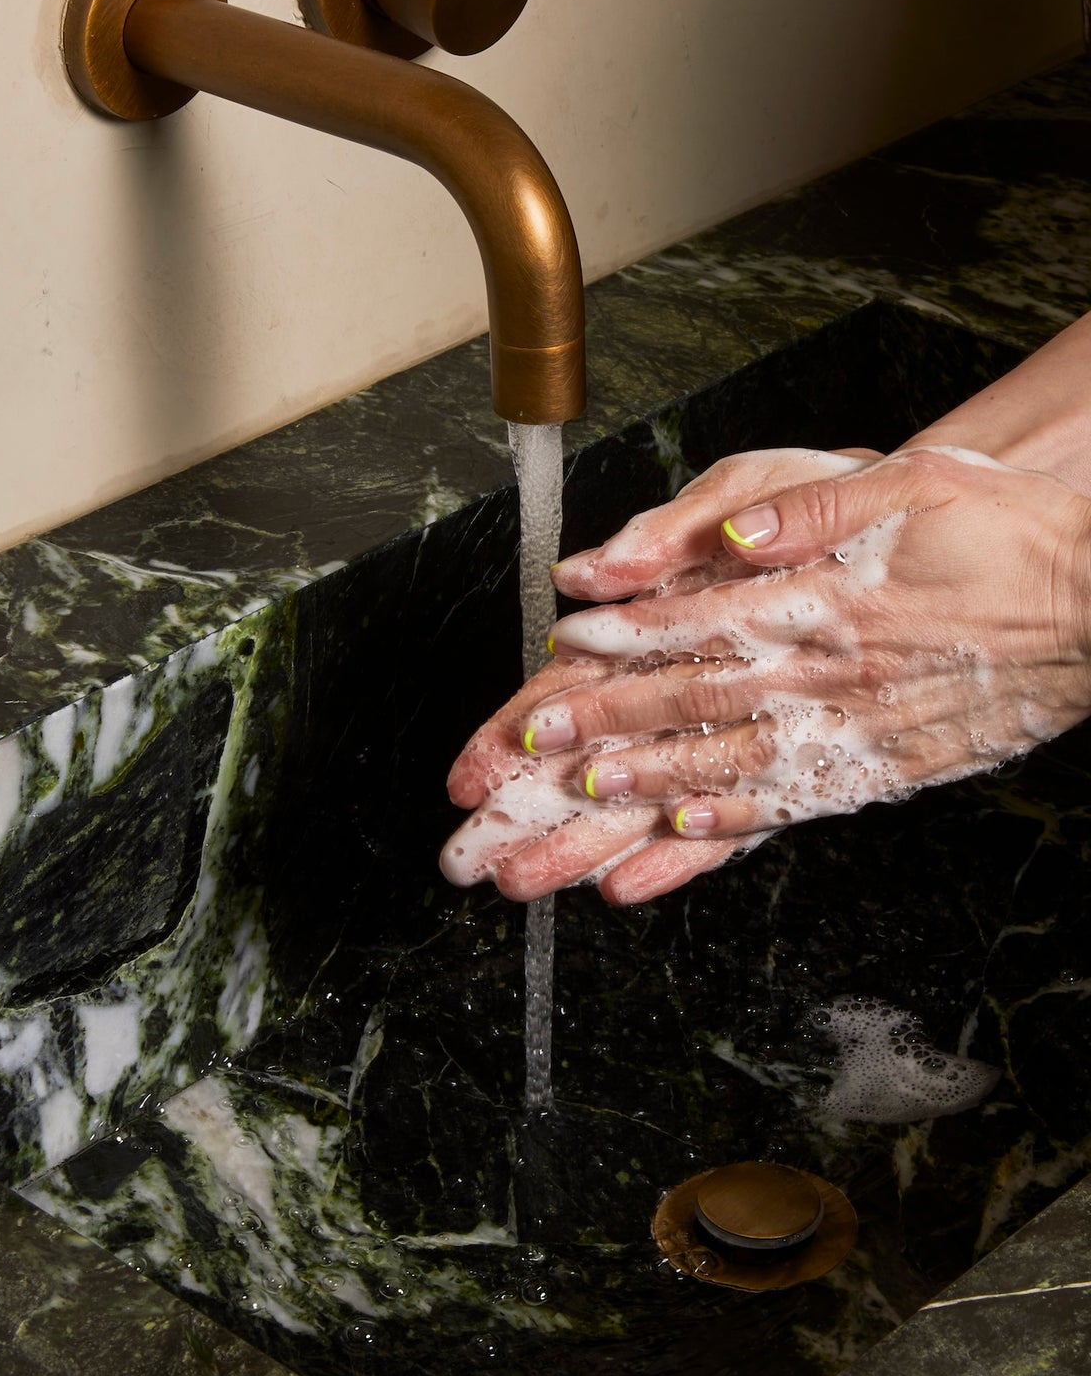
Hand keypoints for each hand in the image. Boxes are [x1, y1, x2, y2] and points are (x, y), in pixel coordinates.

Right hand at [441, 447, 882, 902]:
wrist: (907, 526)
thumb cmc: (815, 500)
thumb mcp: (737, 489)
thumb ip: (662, 534)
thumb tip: (586, 573)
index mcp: (656, 620)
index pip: (566, 687)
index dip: (512, 731)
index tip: (472, 774)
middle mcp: (679, 681)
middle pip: (587, 757)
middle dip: (524, 808)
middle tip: (467, 855)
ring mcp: (724, 725)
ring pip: (641, 798)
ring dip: (580, 843)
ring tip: (522, 882)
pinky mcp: (779, 755)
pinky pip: (724, 819)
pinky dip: (676, 855)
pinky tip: (627, 886)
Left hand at [526, 446, 1090, 860]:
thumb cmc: (1004, 532)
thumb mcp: (914, 483)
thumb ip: (812, 508)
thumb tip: (732, 534)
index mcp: (828, 597)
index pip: (703, 618)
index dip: (626, 634)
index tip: (564, 643)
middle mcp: (833, 670)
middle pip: (700, 697)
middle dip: (611, 717)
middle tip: (540, 737)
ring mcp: (858, 727)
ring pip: (736, 759)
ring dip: (655, 779)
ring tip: (587, 794)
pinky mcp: (886, 767)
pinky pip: (799, 800)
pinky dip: (738, 819)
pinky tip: (686, 830)